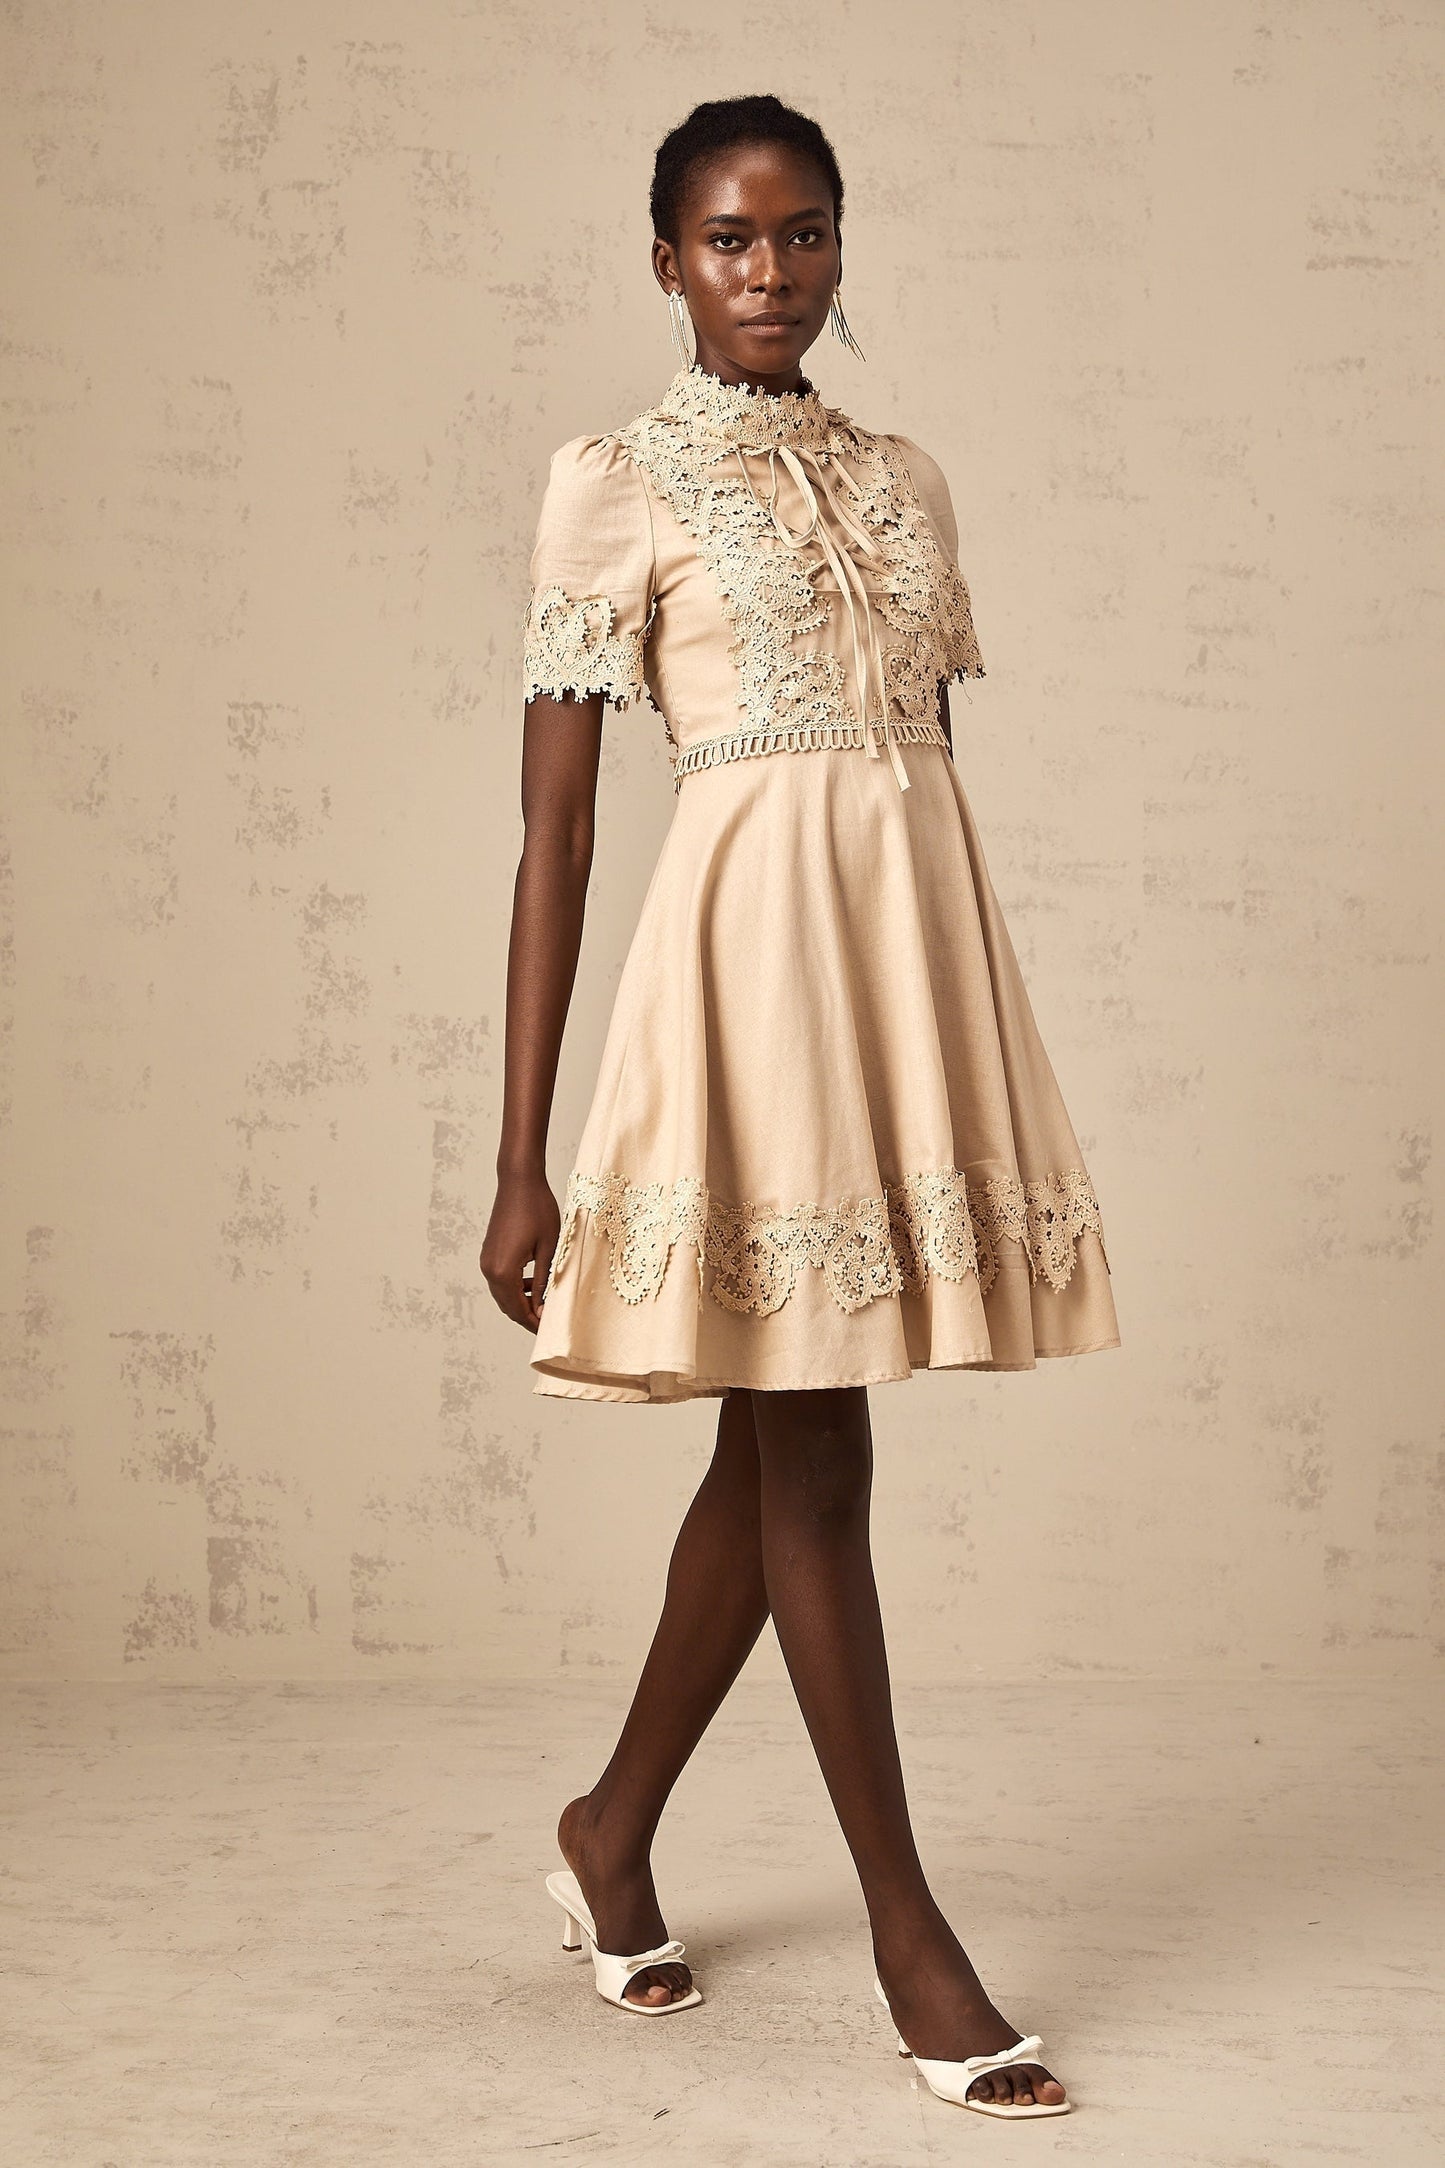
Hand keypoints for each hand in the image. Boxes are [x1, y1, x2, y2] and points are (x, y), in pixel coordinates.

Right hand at [480, 1170, 560, 1332]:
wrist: (519, 1181)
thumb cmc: (538, 1210)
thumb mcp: (548, 1248)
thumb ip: (544, 1282)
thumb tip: (544, 1309)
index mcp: (503, 1271)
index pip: (518, 1310)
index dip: (534, 1323)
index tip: (551, 1330)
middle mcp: (489, 1269)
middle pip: (508, 1306)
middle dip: (527, 1316)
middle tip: (549, 1322)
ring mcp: (486, 1260)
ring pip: (503, 1294)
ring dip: (522, 1302)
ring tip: (545, 1302)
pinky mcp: (489, 1253)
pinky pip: (501, 1280)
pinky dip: (515, 1288)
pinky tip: (534, 1282)